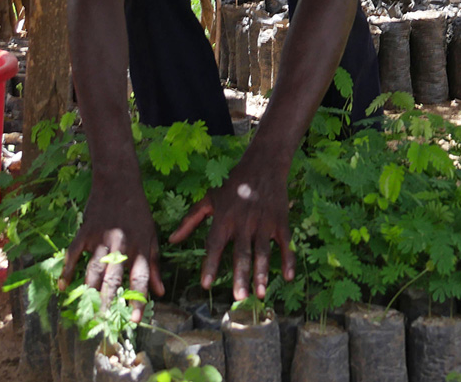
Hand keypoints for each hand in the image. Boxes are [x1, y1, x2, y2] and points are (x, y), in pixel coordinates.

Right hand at [59, 174, 163, 322]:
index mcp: (141, 246)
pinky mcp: (85, 232)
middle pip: (113, 278)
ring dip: (89, 291)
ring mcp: (101, 239)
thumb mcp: (152, 236)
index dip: (138, 299)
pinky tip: (63, 287)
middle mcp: (121, 245)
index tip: (134, 320)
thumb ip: (155, 265)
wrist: (119, 182)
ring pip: (93, 270)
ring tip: (85, 310)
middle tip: (104, 321)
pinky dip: (67, 270)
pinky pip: (73, 254)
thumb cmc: (138, 212)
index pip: (140, 278)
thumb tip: (160, 292)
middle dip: (108, 301)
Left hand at [168, 151, 293, 300]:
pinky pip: (285, 244)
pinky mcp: (280, 222)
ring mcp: (264, 223)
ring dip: (262, 273)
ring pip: (263, 252)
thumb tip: (172, 240)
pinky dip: (288, 260)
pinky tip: (288, 278)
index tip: (206, 285)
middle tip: (238, 297)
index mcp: (224, 218)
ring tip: (260, 294)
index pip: (215, 245)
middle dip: (240, 275)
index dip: (210, 264)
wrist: (263, 164)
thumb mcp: (209, 199)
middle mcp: (244, 223)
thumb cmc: (232, 184)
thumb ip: (190, 220)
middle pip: (241, 253)